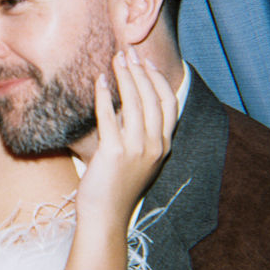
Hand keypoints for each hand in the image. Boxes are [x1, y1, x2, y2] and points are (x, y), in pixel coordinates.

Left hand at [76, 47, 176, 229]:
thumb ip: (136, 133)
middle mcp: (154, 146)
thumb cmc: (115, 187)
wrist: (105, 216)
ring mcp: (136, 150)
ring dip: (125, 77)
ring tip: (116, 60)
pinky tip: (100, 82)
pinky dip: (104, 96)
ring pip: (135, 103)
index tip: (146, 63)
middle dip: (140, 72)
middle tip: (128, 53)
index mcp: (163, 146)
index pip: (169, 104)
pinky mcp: (114, 153)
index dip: (159, 80)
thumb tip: (125, 104)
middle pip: (152, 98)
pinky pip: (109, 117)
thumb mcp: (135, 158)